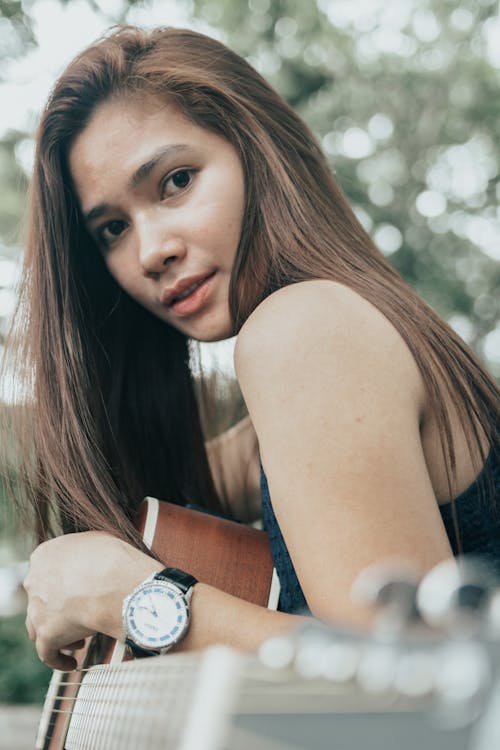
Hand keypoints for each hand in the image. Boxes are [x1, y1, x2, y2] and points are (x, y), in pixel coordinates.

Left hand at [23, 531, 161, 669]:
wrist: (116, 581)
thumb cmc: (114, 559)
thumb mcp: (97, 542)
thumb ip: (84, 554)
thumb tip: (93, 564)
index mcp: (44, 555)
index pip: (46, 573)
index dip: (62, 586)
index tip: (76, 593)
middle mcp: (35, 581)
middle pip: (40, 600)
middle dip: (58, 609)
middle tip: (78, 615)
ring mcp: (37, 609)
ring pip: (38, 627)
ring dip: (57, 634)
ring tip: (79, 641)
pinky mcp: (46, 634)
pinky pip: (47, 653)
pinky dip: (59, 659)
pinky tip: (71, 663)